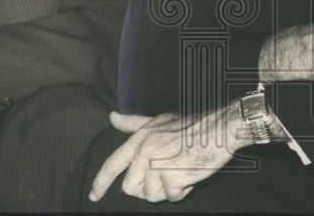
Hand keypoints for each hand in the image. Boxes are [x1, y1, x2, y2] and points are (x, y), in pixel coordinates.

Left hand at [89, 109, 236, 203]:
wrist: (219, 128)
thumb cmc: (192, 125)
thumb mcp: (159, 120)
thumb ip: (134, 123)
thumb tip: (112, 117)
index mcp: (140, 138)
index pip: (112, 164)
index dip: (100, 183)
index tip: (93, 196)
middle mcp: (145, 151)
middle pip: (131, 188)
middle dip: (147, 188)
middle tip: (166, 174)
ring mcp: (157, 164)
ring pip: (151, 195)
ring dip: (167, 189)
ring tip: (180, 170)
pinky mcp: (172, 176)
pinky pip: (171, 196)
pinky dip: (182, 190)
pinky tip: (190, 175)